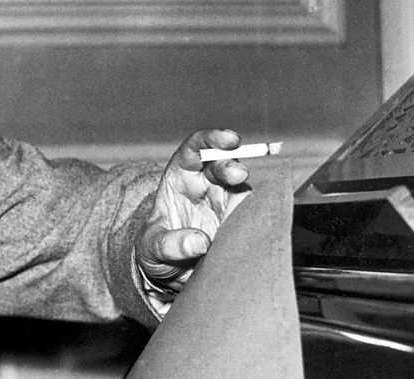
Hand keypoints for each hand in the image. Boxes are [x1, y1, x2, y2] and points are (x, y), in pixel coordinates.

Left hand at [135, 129, 251, 295]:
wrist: (170, 273)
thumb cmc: (156, 250)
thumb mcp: (151, 247)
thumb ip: (169, 244)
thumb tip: (199, 242)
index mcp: (180, 178)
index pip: (195, 150)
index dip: (212, 139)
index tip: (229, 140)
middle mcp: (205, 185)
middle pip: (222, 166)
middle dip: (231, 167)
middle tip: (239, 174)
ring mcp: (225, 203)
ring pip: (242, 189)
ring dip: (248, 193)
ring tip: (249, 203)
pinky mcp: (239, 223)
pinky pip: (253, 215)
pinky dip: (260, 215)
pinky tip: (262, 218)